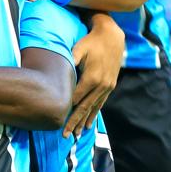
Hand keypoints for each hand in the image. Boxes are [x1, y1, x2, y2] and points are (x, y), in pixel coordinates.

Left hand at [64, 18, 124, 136]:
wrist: (113, 37)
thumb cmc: (91, 41)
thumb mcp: (79, 48)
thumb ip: (70, 60)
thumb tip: (57, 72)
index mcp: (92, 78)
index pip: (76, 98)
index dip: (67, 110)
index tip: (58, 120)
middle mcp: (101, 85)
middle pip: (85, 107)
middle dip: (75, 122)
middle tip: (66, 135)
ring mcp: (107, 87)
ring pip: (94, 108)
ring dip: (85, 121)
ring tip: (77, 134)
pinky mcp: (110, 86)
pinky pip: (101, 103)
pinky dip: (94, 114)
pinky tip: (89, 123)